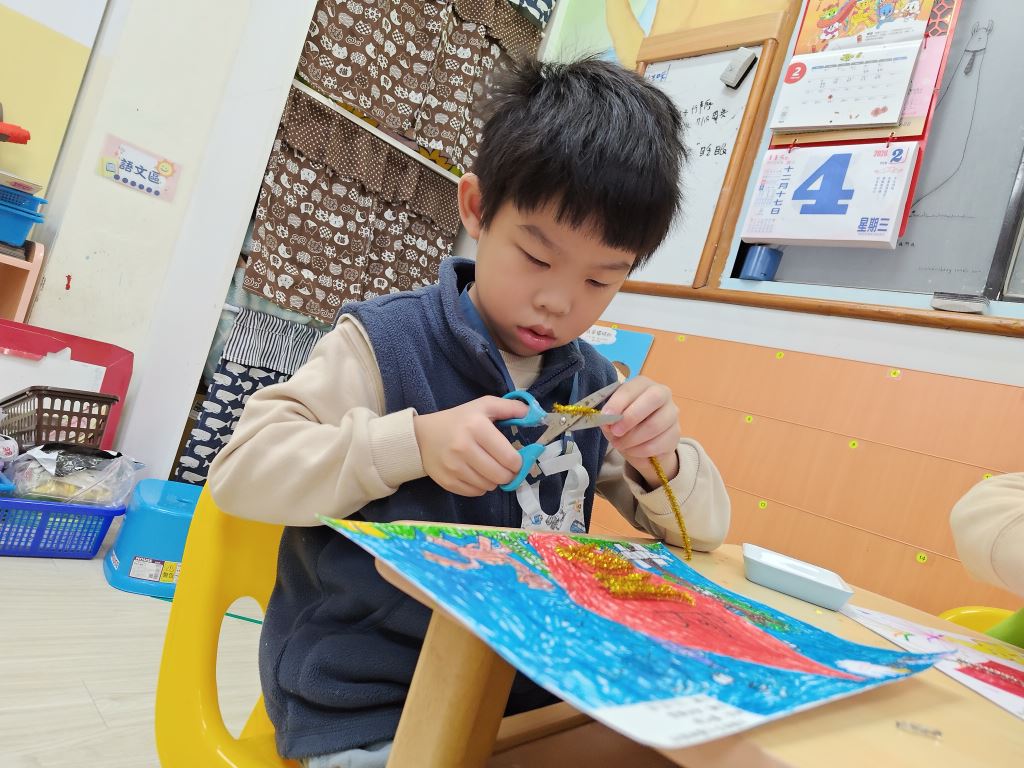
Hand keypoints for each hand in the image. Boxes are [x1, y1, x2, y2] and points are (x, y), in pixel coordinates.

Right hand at [414, 396, 528, 495]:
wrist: (422, 436)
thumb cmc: (458, 420)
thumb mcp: (483, 406)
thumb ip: (509, 407)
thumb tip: (532, 413)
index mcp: (476, 427)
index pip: (509, 458)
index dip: (518, 463)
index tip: (516, 460)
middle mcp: (464, 448)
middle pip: (501, 476)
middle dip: (508, 474)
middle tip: (505, 467)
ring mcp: (454, 467)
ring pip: (489, 486)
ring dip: (494, 480)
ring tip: (488, 468)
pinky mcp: (447, 481)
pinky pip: (475, 493)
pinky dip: (480, 487)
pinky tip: (476, 474)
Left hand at [601, 377, 680, 487]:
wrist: (642, 443)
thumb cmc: (625, 423)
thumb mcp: (613, 418)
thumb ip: (609, 417)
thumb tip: (607, 422)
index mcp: (643, 384)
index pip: (633, 388)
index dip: (619, 402)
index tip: (606, 416)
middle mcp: (662, 394)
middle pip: (653, 399)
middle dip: (631, 417)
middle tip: (615, 431)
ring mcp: (672, 414)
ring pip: (655, 425)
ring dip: (632, 438)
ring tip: (619, 444)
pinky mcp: (676, 434)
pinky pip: (658, 443)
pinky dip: (640, 450)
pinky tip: (631, 450)